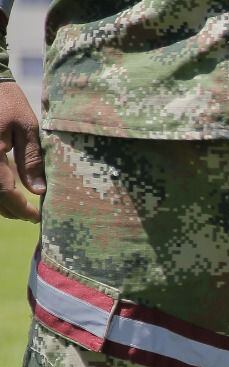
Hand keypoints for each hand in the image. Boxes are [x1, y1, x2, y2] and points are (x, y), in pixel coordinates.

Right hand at [0, 81, 45, 222]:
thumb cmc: (8, 102)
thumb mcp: (27, 129)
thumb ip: (31, 161)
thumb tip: (38, 192)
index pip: (5, 192)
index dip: (21, 209)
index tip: (37, 217)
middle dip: (10, 210)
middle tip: (29, 215)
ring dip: (0, 204)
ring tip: (18, 207)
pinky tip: (5, 190)